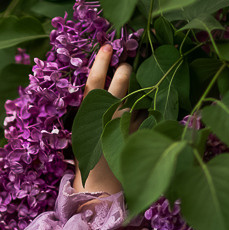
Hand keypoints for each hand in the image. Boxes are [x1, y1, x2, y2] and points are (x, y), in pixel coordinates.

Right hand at [73, 45, 131, 194]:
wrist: (99, 183)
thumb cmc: (89, 154)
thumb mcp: (84, 130)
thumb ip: (94, 110)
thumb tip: (104, 89)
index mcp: (90, 114)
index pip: (94, 81)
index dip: (100, 62)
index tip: (106, 46)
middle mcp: (109, 116)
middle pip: (120, 83)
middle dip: (125, 70)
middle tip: (126, 65)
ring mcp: (126, 125)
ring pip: (136, 99)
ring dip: (136, 96)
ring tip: (131, 100)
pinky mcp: (139, 134)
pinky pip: (144, 116)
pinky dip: (143, 115)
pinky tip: (138, 120)